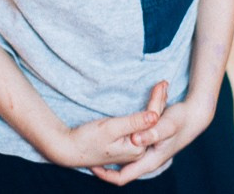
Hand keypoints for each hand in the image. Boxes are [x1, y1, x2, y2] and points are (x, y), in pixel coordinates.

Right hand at [46, 82, 166, 168]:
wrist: (69, 150)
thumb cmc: (87, 139)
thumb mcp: (111, 128)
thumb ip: (134, 122)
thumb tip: (155, 116)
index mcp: (137, 148)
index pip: (153, 121)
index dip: (158, 100)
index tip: (162, 83)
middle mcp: (137, 151)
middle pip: (152, 124)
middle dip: (159, 102)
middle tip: (164, 83)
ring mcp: (131, 149)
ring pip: (147, 125)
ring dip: (153, 107)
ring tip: (160, 90)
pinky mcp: (125, 145)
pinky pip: (140, 128)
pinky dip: (145, 114)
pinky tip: (148, 105)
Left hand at [90, 84, 213, 185]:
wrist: (196, 115)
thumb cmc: (181, 119)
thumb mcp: (166, 124)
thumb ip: (150, 132)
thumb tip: (134, 139)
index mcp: (150, 161)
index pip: (122, 178)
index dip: (105, 175)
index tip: (90, 166)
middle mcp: (149, 160)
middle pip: (122, 169)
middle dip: (107, 163)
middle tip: (91, 153)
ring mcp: (150, 153)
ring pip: (126, 158)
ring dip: (114, 151)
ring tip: (99, 140)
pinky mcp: (150, 143)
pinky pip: (131, 148)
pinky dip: (122, 142)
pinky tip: (116, 132)